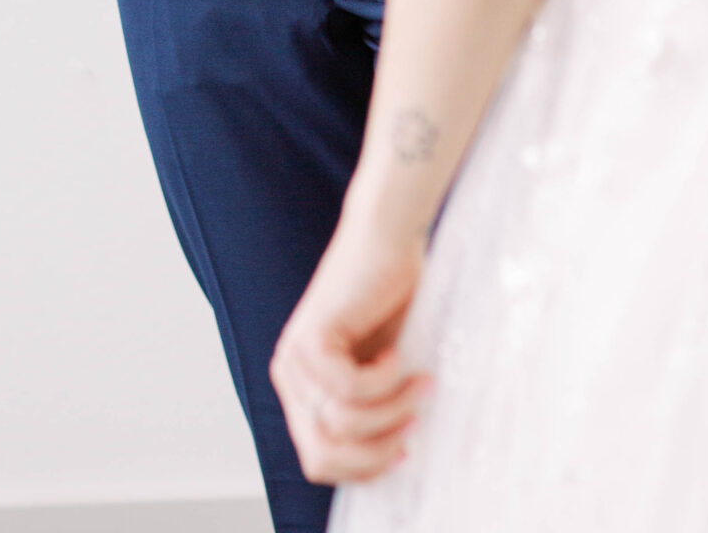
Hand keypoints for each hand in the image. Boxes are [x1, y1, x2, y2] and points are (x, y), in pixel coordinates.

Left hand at [271, 214, 428, 484]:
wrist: (388, 239)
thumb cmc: (390, 299)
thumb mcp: (380, 372)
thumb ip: (370, 413)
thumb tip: (388, 467)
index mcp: (302, 391)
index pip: (321, 461)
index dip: (365, 468)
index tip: (405, 451)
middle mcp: (289, 378)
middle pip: (324, 455)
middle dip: (375, 453)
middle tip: (413, 426)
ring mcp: (294, 358)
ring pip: (341, 425)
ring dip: (392, 410)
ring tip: (418, 382)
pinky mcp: (310, 338)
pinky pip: (351, 390)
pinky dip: (386, 380)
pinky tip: (398, 353)